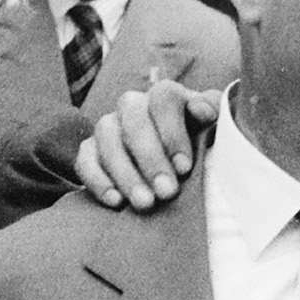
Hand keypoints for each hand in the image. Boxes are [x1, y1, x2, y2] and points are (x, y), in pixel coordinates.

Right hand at [75, 78, 220, 210]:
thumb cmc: (202, 144)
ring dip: (125, 173)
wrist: (179, 167)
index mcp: (167, 95)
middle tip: (167, 192)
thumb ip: (214, 115)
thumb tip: (203, 111)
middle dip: (150, 159)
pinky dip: (97, 180)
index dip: (173, 132)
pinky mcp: (90, 149)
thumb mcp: (215, 129)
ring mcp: (109, 125)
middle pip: (134, 120)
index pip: (164, 98)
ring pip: (107, 138)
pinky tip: (115, 202)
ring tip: (145, 203)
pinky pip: (84, 159)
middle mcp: (134, 105)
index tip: (185, 168)